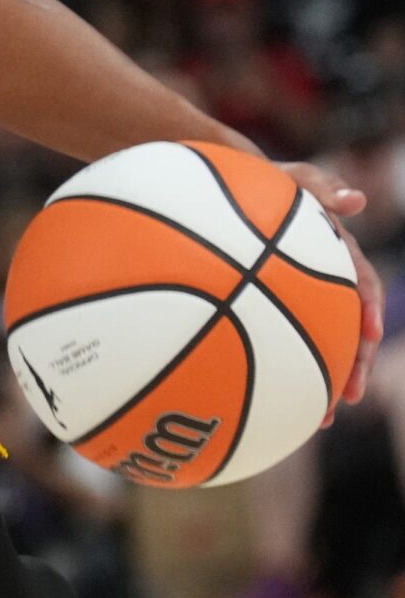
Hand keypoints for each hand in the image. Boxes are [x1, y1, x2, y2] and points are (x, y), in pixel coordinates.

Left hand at [285, 160, 382, 416]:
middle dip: (352, 364)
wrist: (229, 191)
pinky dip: (281, 373)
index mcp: (334, 252)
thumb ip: (320, 186)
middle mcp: (323, 279)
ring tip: (320, 420)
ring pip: (317, 345)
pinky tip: (271, 404)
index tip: (369, 334)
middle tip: (349, 396)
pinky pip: (280, 345)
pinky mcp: (274, 309)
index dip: (368, 308)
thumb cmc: (262, 182)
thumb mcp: (292, 178)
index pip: (361, 284)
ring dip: (322, 380)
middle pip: (345, 328)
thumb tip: (356, 199)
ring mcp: (299, 296)